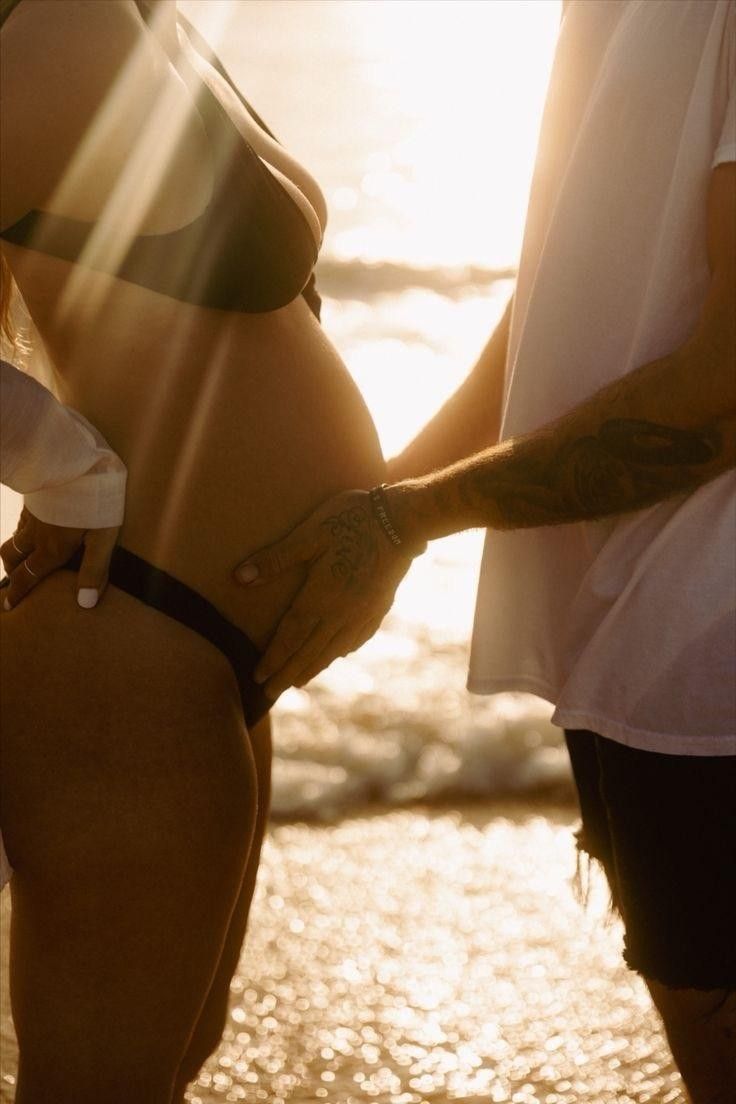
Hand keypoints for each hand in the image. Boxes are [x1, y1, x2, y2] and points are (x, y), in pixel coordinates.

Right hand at [0, 506, 118, 610]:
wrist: (79, 459)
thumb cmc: (96, 499)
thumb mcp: (103, 538)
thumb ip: (95, 570)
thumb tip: (85, 604)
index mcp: (52, 549)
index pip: (28, 577)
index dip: (18, 593)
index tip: (9, 606)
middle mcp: (36, 534)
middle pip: (13, 558)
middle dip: (11, 573)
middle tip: (12, 584)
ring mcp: (33, 514)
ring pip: (14, 538)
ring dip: (13, 553)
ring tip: (18, 560)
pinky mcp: (36, 498)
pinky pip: (21, 520)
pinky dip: (20, 532)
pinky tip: (30, 529)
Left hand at [234, 489, 414, 698]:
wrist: (402, 521)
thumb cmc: (351, 521)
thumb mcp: (309, 534)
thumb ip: (276, 559)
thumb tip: (239, 578)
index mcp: (320, 597)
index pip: (291, 637)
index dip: (274, 659)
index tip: (259, 677)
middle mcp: (340, 613)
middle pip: (309, 651)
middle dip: (288, 673)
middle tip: (270, 693)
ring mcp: (362, 613)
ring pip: (334, 649)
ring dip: (313, 667)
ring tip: (299, 682)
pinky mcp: (378, 607)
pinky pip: (357, 638)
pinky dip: (342, 651)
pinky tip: (339, 655)